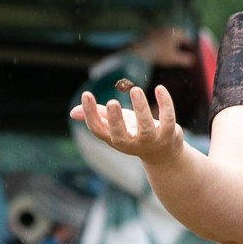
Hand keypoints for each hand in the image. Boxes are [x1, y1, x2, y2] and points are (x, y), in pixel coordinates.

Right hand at [69, 79, 186, 164]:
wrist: (164, 154)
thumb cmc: (134, 134)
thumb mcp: (115, 125)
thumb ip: (97, 116)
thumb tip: (73, 112)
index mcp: (115, 139)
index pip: (99, 130)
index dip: (90, 115)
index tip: (86, 95)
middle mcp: (132, 143)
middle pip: (120, 135)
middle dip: (115, 120)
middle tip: (112, 102)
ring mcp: (151, 141)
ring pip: (146, 127)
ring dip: (141, 109)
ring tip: (135, 90)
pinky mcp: (169, 135)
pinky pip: (168, 120)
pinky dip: (165, 104)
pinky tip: (160, 88)